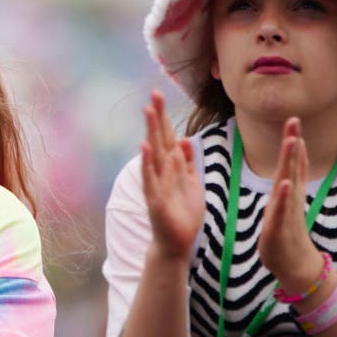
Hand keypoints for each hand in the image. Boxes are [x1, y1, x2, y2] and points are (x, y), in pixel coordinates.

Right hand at [140, 91, 203, 259]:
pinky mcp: (155, 199)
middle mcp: (162, 172)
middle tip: (154, 93)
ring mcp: (157, 184)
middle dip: (157, 117)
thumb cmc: (183, 215)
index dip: (165, 117)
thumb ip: (188, 164)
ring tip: (148, 111)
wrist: (176, 243)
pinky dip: (148, 163)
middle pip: (159, 139)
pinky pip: (151, 178)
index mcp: (172, 168)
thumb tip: (186, 140)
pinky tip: (145, 148)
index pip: (168, 137)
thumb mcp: (191, 185)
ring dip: (151, 132)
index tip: (160, 95)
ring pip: (154, 153)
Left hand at [257, 118, 323, 292]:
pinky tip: (286, 183)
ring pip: (289, 182)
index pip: (293, 162)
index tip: (293, 119)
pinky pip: (283, 209)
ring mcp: (287, 211)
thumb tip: (296, 163)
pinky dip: (285, 196)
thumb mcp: (286, 203)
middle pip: (293, 165)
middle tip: (294, 119)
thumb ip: (291, 182)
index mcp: (289, 192)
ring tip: (293, 141)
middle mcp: (291, 198)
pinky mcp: (281, 227)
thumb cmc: (287, 233)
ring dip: (291, 162)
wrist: (294, 265)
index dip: (293, 141)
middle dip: (292, 142)